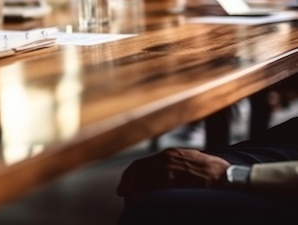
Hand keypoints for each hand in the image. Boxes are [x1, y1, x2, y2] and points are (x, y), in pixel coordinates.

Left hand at [116, 148, 230, 199]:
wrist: (230, 176)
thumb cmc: (213, 173)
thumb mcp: (191, 164)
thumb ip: (176, 167)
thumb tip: (164, 178)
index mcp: (170, 154)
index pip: (142, 163)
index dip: (131, 174)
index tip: (125, 185)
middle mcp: (168, 157)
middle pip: (139, 168)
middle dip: (128, 182)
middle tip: (122, 193)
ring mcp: (171, 166)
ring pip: (144, 176)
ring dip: (134, 188)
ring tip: (129, 199)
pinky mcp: (176, 176)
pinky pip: (153, 184)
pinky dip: (143, 191)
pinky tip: (139, 199)